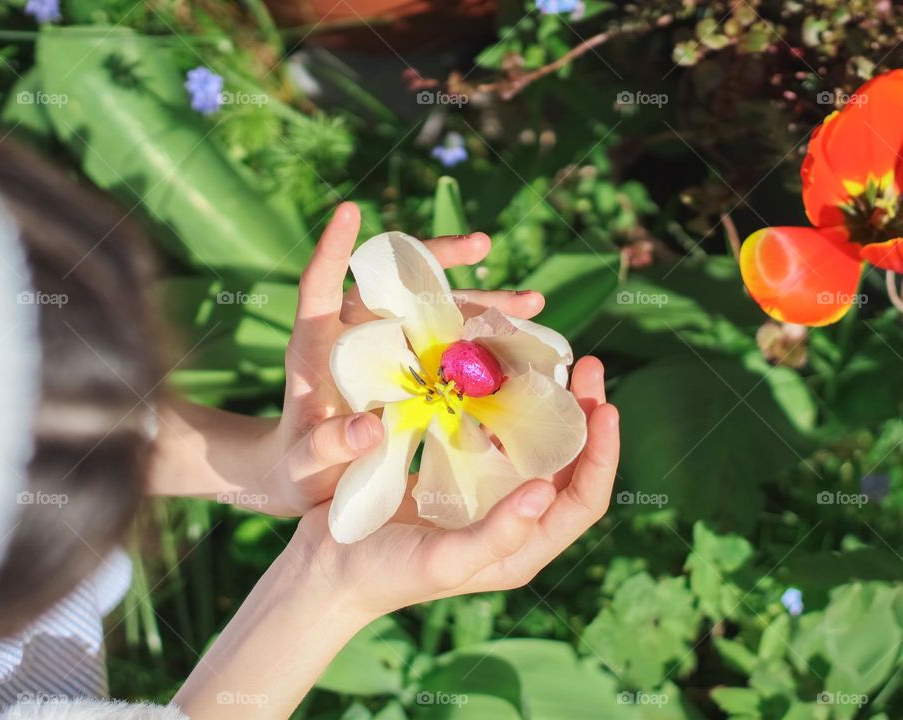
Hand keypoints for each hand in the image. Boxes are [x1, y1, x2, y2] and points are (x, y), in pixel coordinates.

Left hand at [267, 202, 548, 514]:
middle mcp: (352, 338)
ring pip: (433, 312)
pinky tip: (522, 348)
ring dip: (480, 305)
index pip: (319, 286)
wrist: (305, 480)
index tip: (349, 211)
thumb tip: (368, 429)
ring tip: (532, 304)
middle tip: (484, 245)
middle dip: (441, 262)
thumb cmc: (296, 470)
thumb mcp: (305, 465)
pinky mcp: (407, 373)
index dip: (333, 249)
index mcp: (315, 350)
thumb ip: (326, 448)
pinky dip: (482, 344)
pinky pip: (448, 348)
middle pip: (395, 286)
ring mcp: (384, 352)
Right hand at [284, 356, 619, 617]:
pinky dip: (506, 403)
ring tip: (551, 360)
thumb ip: (498, 533)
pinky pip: (496, 434)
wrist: (329, 569)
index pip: (583, 500)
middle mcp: (514, 520)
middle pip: (568, 464)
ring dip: (548, 403)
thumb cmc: (386, 574)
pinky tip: (499, 374)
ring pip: (535, 444)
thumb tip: (546, 492)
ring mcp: (487, 495)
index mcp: (522, 548)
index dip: (602, 455)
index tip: (605, 405)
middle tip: (583, 363)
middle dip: (582, 414)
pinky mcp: (459, 475)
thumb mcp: (443, 560)